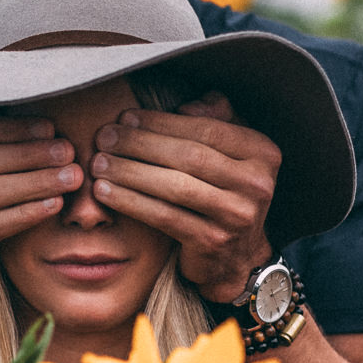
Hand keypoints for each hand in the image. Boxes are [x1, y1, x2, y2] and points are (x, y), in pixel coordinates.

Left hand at [89, 91, 279, 301]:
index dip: (162, 122)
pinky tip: (106, 192)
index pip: (206, 129)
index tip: (126, 117)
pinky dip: (131, 202)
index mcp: (263, 153)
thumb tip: (185, 106)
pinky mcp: (212, 242)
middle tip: (104, 137)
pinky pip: (164, 216)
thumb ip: (216, 119)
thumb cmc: (224, 192)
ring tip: (99, 163)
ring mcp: (237, 216)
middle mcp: (257, 184)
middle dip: (140, 144)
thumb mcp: (231, 152)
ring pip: (174, 186)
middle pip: (189, 156)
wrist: (237, 256)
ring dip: (129, 172)